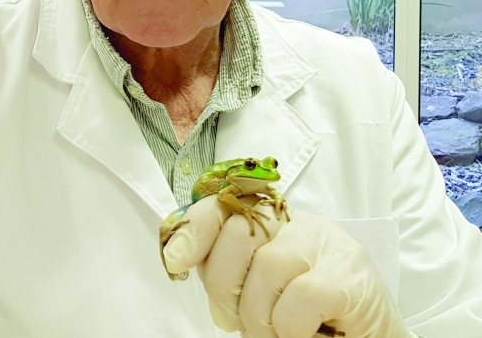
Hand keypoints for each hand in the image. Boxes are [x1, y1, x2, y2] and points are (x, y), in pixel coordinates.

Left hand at [161, 196, 410, 337]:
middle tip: (238, 322)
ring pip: (268, 267)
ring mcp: (332, 246)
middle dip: (226, 286)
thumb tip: (180, 259)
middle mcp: (303, 224)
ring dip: (261, 317)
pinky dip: (291, 328)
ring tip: (276, 335)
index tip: (175, 261)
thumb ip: (229, 271)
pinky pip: (301, 296)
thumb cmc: (312, 320)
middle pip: (239, 233)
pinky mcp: (353, 277)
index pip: (225, 205)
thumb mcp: (260, 290)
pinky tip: (304, 334)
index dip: (195, 228)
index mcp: (276, 224)